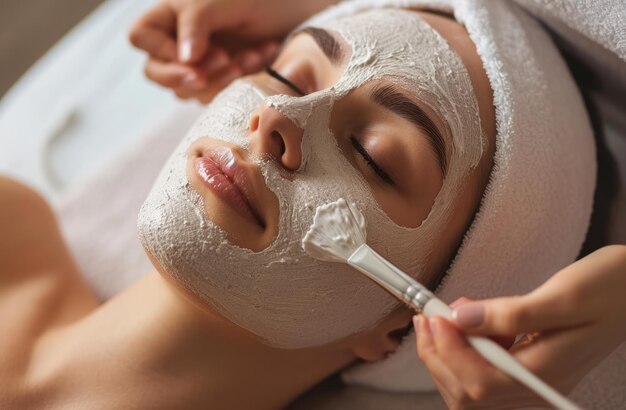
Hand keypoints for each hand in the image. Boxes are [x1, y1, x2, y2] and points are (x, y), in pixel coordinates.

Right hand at [128, 0, 337, 102]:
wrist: (299, 11)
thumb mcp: (226, 1)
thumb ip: (198, 23)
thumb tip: (184, 59)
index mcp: (171, 15)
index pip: (141, 38)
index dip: (163, 52)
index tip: (194, 57)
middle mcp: (180, 41)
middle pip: (157, 72)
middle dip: (189, 75)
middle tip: (224, 62)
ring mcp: (200, 64)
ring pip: (188, 90)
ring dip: (219, 80)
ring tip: (249, 57)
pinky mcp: (222, 81)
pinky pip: (217, 96)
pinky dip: (238, 83)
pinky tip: (260, 59)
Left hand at [415, 245, 625, 408]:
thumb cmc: (612, 289)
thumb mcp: (563, 296)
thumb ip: (511, 313)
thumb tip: (462, 319)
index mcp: (546, 374)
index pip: (480, 383)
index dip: (447, 352)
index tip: (434, 316)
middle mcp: (537, 385)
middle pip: (468, 393)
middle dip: (438, 355)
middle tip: (428, 315)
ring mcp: (533, 379)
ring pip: (472, 387)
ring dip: (448, 354)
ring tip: (446, 316)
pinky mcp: (529, 367)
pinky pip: (485, 373)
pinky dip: (465, 350)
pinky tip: (470, 322)